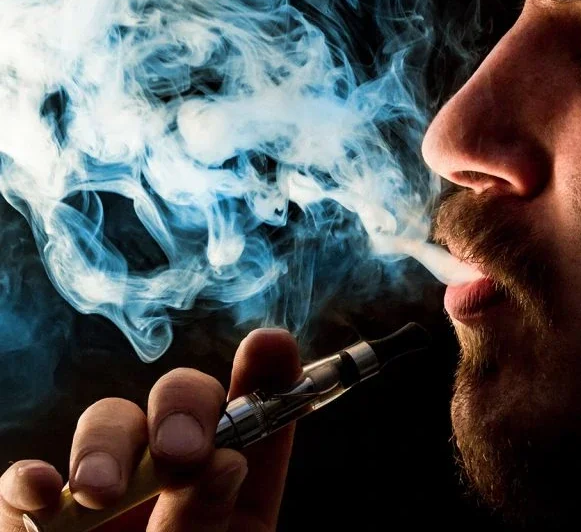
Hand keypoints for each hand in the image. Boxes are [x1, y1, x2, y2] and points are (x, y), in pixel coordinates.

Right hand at [0, 328, 300, 531]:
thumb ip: (208, 529)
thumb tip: (223, 460)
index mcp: (235, 498)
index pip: (259, 419)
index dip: (269, 375)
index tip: (271, 345)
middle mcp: (176, 479)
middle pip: (186, 399)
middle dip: (184, 404)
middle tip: (183, 453)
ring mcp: (111, 492)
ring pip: (111, 422)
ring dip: (109, 442)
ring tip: (100, 494)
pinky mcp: (45, 521)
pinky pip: (31, 481)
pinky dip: (30, 480)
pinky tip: (40, 493)